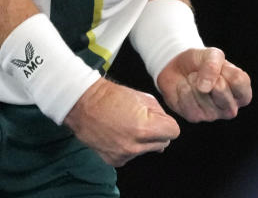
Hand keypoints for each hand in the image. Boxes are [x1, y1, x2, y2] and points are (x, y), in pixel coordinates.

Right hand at [63, 77, 179, 166]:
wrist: (83, 104)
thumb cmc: (111, 96)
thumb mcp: (144, 97)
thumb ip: (160, 113)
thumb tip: (167, 128)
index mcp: (145, 128)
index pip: (173, 132)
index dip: (167, 124)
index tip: (160, 120)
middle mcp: (135, 145)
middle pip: (162, 143)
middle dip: (157, 132)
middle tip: (142, 120)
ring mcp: (124, 155)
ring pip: (147, 150)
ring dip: (143, 140)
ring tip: (127, 125)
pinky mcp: (115, 160)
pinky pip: (132, 155)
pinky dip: (129, 146)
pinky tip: (119, 134)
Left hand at [156, 47, 251, 122]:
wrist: (177, 68)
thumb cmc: (202, 62)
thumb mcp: (212, 54)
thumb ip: (213, 65)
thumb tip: (205, 88)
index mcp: (242, 93)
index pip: (239, 81)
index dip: (225, 69)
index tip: (220, 67)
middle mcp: (230, 108)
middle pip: (221, 89)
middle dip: (208, 75)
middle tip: (205, 74)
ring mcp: (213, 115)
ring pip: (202, 94)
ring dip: (193, 80)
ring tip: (194, 79)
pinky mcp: (195, 117)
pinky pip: (188, 100)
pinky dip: (183, 88)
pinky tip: (186, 87)